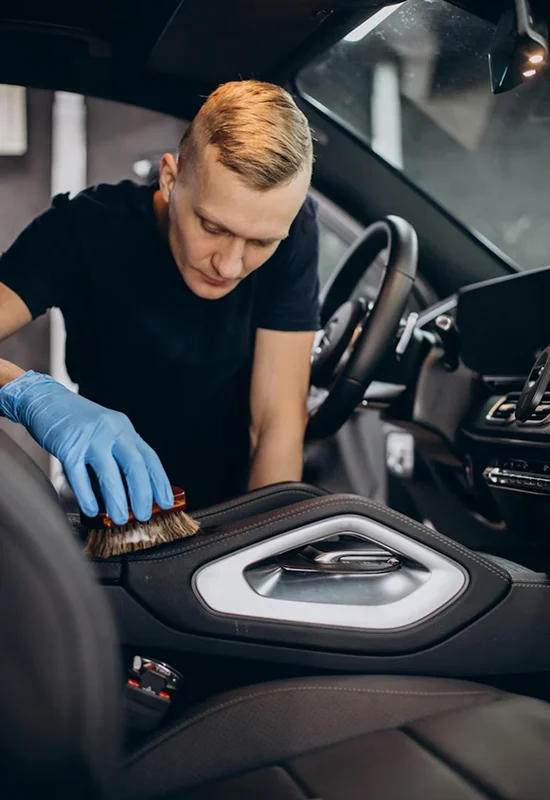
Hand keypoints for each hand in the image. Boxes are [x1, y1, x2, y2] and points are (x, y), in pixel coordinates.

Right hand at [0, 371, 173, 524]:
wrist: (45, 399)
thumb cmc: (76, 421)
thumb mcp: (107, 431)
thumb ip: (119, 453)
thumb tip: (132, 489)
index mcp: (125, 429)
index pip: (150, 457)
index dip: (160, 482)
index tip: (166, 502)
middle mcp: (112, 431)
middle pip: (135, 466)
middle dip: (142, 494)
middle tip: (144, 515)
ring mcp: (90, 438)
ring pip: (109, 473)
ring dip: (117, 500)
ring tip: (121, 519)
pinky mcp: (68, 446)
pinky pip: (79, 475)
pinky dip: (86, 495)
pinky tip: (91, 510)